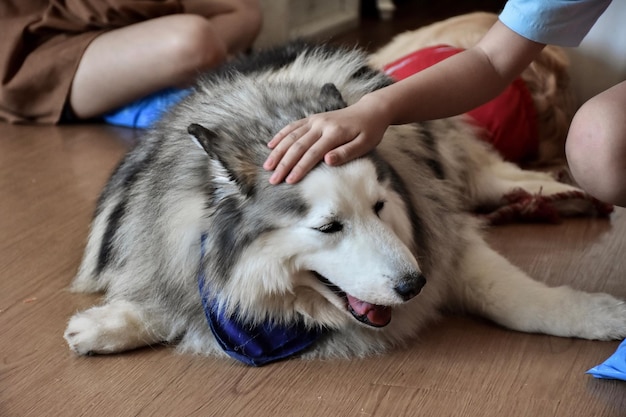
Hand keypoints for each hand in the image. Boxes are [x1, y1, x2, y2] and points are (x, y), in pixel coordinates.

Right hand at [263, 97, 389, 183]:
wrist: (371, 110)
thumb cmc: (370, 131)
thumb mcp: (365, 144)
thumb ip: (346, 153)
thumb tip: (327, 161)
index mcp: (334, 133)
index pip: (313, 153)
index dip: (300, 168)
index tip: (289, 181)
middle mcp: (321, 124)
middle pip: (298, 146)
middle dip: (284, 163)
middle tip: (273, 179)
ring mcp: (315, 120)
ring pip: (291, 136)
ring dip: (278, 151)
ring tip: (267, 166)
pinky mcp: (313, 118)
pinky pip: (293, 127)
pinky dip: (280, 136)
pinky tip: (270, 145)